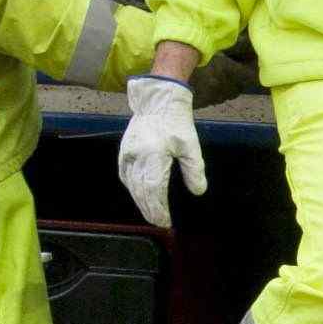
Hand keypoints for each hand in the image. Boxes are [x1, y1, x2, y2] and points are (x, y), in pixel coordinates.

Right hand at [118, 75, 204, 229]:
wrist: (158, 101)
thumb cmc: (176, 122)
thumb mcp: (190, 145)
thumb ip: (194, 169)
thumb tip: (198, 191)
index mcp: (154, 154)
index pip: (154, 188)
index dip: (158, 207)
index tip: (165, 220)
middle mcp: (137, 156)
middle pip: (141, 190)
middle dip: (149, 209)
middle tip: (158, 222)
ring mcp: (128, 153)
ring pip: (131, 184)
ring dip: (140, 201)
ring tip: (150, 213)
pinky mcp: (124, 150)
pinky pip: (124, 174)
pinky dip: (131, 187)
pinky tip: (137, 194)